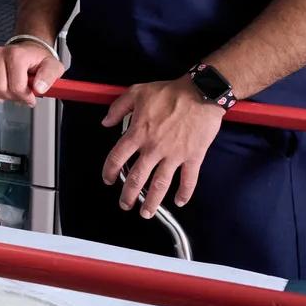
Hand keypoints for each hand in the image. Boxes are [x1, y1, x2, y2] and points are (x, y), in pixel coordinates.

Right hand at [0, 39, 63, 106]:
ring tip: (2, 91)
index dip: (24, 97)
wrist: (30, 51)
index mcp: (17, 55)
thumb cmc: (38, 60)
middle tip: (17, 93)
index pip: (16, 87)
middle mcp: (0, 53)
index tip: (31, 97)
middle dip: (9, 96)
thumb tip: (39, 88)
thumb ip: (49, 77)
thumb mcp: (52, 67)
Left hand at [100, 77, 224, 217]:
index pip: (117, 157)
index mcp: (138, 133)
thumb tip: (105, 122)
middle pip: (137, 177)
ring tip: (146, 213)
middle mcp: (154, 148)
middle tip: (125, 204)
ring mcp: (174, 155)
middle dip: (129, 194)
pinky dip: (185, 193)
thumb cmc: (169, 92)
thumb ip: (117, 108)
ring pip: (160, 184)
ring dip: (152, 201)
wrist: (200, 93)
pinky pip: (189, 180)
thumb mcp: (136, 92)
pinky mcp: (193, 156)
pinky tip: (180, 202)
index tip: (108, 179)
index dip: (110, 171)